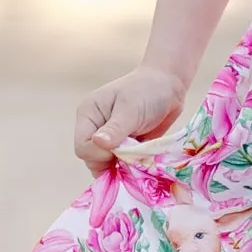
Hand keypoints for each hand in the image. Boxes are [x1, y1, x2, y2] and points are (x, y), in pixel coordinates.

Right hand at [73, 65, 187, 171]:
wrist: (168, 85)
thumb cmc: (148, 90)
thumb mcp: (131, 109)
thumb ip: (115, 129)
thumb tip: (97, 143)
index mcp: (88, 114)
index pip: (82, 147)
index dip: (100, 154)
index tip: (122, 148)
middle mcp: (94, 127)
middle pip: (92, 159)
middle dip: (112, 161)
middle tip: (134, 152)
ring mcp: (107, 138)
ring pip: (106, 165)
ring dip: (123, 165)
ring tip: (139, 154)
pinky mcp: (121, 146)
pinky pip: (119, 165)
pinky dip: (130, 166)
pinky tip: (142, 158)